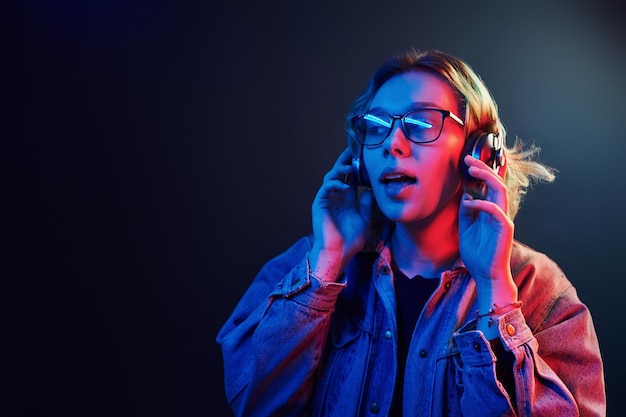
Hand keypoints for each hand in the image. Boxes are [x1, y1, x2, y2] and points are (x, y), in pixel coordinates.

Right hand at [309, 148, 372, 280]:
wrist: (338, 254)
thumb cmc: (350, 241)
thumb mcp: (364, 221)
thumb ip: (366, 206)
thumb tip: (370, 191)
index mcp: (346, 201)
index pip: (351, 179)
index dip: (356, 168)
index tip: (364, 158)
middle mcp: (336, 198)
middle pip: (339, 174)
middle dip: (346, 162)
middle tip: (353, 151)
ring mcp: (327, 200)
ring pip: (331, 178)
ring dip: (340, 170)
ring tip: (350, 167)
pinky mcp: (320, 204)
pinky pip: (326, 188)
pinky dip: (334, 184)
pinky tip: (344, 185)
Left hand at [458, 155, 514, 292]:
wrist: (485, 274)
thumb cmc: (477, 253)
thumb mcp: (465, 228)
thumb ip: (466, 212)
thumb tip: (466, 196)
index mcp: (489, 210)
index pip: (488, 186)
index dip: (480, 172)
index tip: (466, 162)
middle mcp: (498, 211)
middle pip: (495, 183)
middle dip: (482, 169)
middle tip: (468, 159)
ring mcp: (503, 218)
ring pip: (499, 191)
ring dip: (486, 178)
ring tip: (472, 170)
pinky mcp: (505, 228)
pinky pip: (496, 210)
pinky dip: (483, 203)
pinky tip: (471, 202)